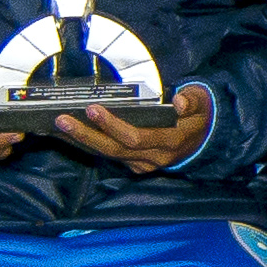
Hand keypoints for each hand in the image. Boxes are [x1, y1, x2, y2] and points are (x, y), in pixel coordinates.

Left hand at [56, 81, 209, 172]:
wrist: (206, 140)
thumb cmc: (199, 116)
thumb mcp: (202, 104)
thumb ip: (192, 101)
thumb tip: (179, 101)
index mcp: (170, 142)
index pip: (135, 137)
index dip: (112, 125)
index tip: (93, 109)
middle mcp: (154, 158)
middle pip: (114, 150)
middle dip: (86, 135)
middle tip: (62, 119)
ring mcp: (143, 164)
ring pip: (109, 155)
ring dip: (83, 142)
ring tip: (61, 126)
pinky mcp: (136, 164)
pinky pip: (110, 156)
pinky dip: (90, 146)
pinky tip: (73, 135)